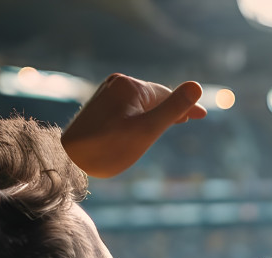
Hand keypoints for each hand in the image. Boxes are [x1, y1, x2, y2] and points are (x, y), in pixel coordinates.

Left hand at [62, 74, 205, 177]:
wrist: (69, 160)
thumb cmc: (109, 148)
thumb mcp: (147, 130)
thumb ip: (173, 109)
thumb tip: (197, 87)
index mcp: (130, 85)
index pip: (166, 95)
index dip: (185, 106)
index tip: (202, 115)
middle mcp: (116, 83)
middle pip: (154, 97)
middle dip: (171, 107)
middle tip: (189, 118)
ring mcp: (106, 93)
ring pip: (142, 103)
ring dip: (157, 111)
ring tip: (173, 121)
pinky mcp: (100, 106)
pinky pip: (129, 107)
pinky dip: (142, 115)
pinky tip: (145, 123)